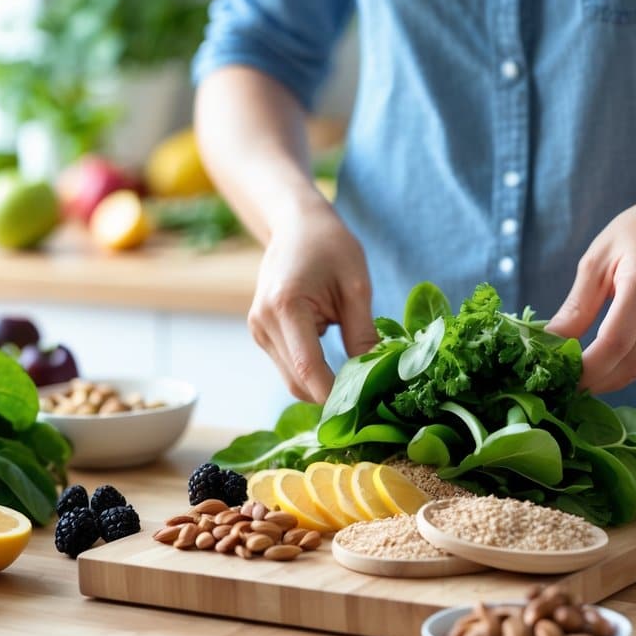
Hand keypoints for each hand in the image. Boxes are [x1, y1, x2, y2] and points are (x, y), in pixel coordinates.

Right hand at [248, 201, 377, 401]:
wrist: (296, 225)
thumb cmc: (330, 246)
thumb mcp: (356, 287)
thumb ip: (363, 333)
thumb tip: (376, 374)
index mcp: (286, 307)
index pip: (309, 368)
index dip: (335, 396)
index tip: (365, 411)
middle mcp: (264, 323)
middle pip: (297, 382)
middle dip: (331, 397)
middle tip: (370, 403)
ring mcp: (258, 330)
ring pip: (292, 380)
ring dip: (322, 387)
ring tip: (358, 386)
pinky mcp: (262, 333)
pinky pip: (289, 366)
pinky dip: (313, 373)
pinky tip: (339, 368)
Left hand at [547, 189, 635, 392]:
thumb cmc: (632, 236)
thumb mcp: (595, 261)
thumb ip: (576, 306)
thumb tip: (549, 343)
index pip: (616, 341)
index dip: (587, 368)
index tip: (559, 376)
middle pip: (631, 363)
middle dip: (594, 381)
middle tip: (562, 385)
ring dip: (607, 380)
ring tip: (576, 378)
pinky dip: (622, 368)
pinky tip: (601, 364)